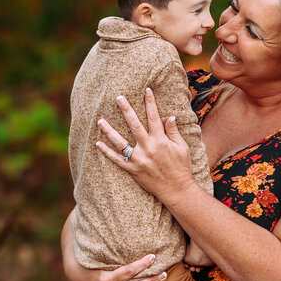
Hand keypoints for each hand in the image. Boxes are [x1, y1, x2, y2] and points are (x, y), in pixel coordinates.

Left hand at [95, 88, 197, 202]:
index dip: (150, 103)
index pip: (154, 117)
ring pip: (121, 142)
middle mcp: (148, 148)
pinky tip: (98, 144)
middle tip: (118, 98)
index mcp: (161, 141)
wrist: (177, 190)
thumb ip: (174, 132)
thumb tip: (170, 116)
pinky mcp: (133, 170)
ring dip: (109, 131)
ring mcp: (139, 159)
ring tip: (100, 120)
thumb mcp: (182, 148)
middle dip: (126, 110)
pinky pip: (117, 160)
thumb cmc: (181, 168)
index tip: (146, 90)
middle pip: (134, 125)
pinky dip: (107, 152)